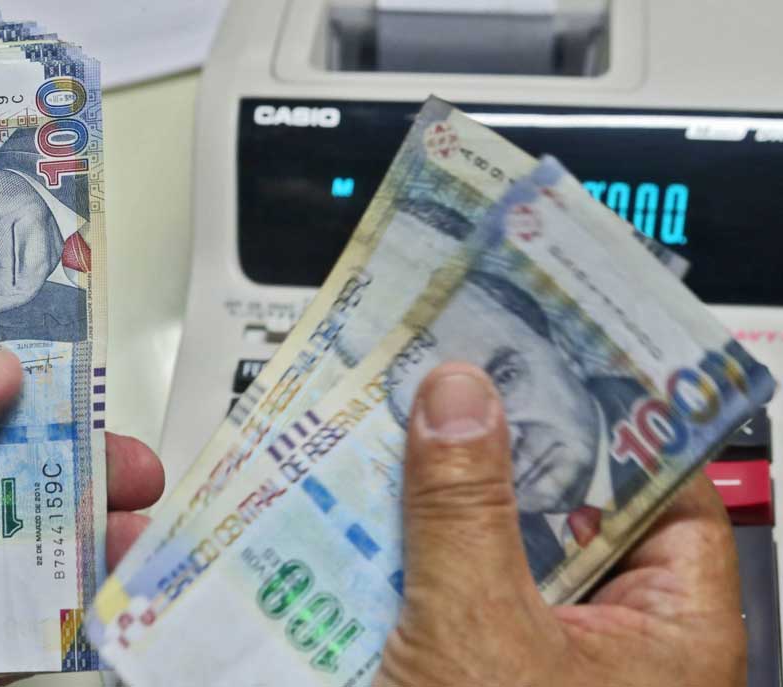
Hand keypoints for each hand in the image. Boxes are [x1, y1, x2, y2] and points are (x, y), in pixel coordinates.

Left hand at [0, 352, 164, 686]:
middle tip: (132, 474)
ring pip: (17, 562)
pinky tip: (101, 603)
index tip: (80, 396)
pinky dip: (61, 622)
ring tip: (139, 540)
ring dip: (86, 546)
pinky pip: (8, 639)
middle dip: (77, 474)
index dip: (18, 400)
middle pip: (1, 486)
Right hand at [375, 363, 744, 686]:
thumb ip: (466, 508)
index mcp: (670, 632)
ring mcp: (549, 661)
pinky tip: (376, 507)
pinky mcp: (487, 671)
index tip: (560, 354)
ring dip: (454, 503)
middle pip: (575, 515)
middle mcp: (620, 642)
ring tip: (408, 426)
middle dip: (510, 453)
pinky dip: (426, 555)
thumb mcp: (477, 627)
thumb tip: (458, 390)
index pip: (667, 492)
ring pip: (509, 552)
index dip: (616, 419)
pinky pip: (465, 592)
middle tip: (461, 379)